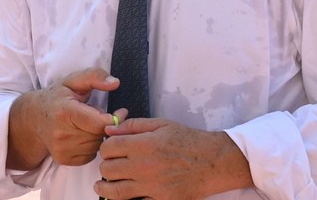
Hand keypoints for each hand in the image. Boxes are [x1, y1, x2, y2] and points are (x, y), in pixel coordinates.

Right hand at [28, 67, 124, 166]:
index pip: (101, 123)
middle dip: (105, 125)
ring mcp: (61, 149)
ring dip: (99, 136)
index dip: (115, 118)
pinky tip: (84, 135)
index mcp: (66, 112)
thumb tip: (115, 83)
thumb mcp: (74, 80)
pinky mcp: (63, 159)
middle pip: (100, 135)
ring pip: (97, 146)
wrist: (33, 118)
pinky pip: (90, 156)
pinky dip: (92, 146)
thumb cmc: (57, 97)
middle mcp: (62, 134)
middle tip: (99, 116)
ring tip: (89, 124)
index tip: (121, 111)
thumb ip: (95, 76)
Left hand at [95, 118, 252, 199]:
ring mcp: (150, 185)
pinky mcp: (157, 199)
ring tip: (103, 185)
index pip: (108, 148)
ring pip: (113, 190)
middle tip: (112, 165)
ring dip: (105, 187)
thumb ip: (134, 125)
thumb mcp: (163, 125)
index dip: (107, 147)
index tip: (111, 149)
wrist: (213, 162)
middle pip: (107, 169)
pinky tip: (125, 193)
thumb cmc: (189, 141)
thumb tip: (110, 128)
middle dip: (107, 165)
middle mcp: (143, 166)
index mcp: (144, 144)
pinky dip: (125, 198)